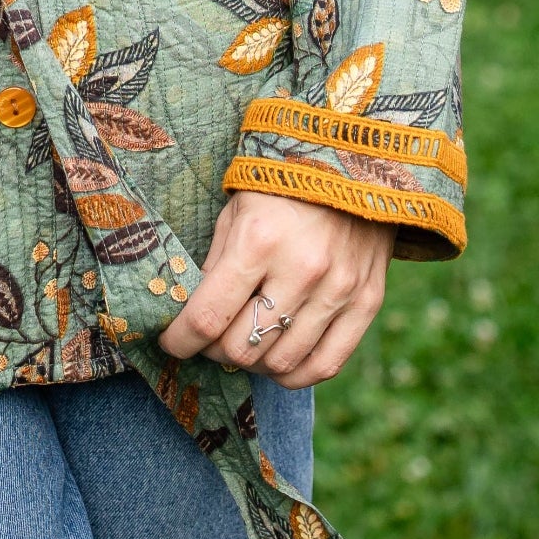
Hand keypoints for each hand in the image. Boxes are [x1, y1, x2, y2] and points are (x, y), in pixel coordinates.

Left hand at [158, 190, 393, 385]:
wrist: (353, 163)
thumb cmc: (281, 188)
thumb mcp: (235, 214)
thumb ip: (215, 268)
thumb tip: (193, 320)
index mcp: (258, 241)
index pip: (207, 317)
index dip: (179, 341)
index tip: (170, 342)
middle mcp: (301, 270)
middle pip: (242, 347)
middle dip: (213, 350)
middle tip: (209, 339)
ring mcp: (339, 290)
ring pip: (280, 363)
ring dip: (253, 362)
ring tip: (245, 342)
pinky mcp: (367, 302)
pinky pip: (325, 365)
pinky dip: (294, 375)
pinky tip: (278, 360)